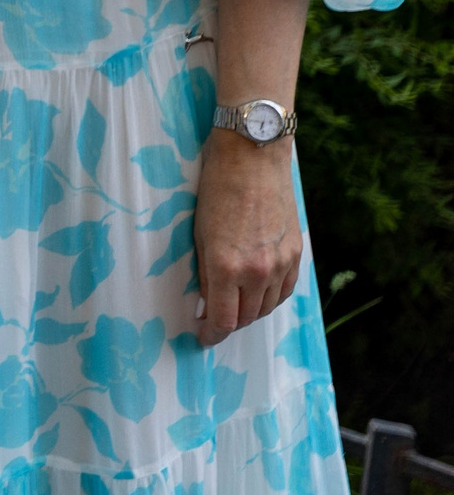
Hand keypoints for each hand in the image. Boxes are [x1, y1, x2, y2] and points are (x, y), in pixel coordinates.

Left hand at [193, 128, 300, 347]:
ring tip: (234, 307)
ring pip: (267, 307)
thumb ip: (203, 271)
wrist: (252, 156)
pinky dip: (271, 298)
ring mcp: (280, 263)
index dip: (211, 334)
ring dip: (250, 312)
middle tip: (213, 321)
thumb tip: (204, 301)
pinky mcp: (296, 253)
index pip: (222, 320)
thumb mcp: (197, 232)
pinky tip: (258, 294)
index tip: (202, 338)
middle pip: (246, 318)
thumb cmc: (214, 188)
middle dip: (228, 324)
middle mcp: (257, 271)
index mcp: (225, 267)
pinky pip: (286, 290)